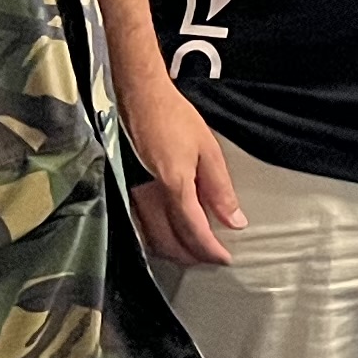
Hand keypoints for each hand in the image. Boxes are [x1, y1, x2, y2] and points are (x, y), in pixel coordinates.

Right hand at [122, 71, 244, 266]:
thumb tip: (234, 221)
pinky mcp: (122, 191)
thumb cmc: (174, 118)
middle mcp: (148, 197)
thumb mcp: (208, 151)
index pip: (194, 232)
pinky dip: (155, 239)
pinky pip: (139, 227)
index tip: (225, 259)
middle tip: (211, 259)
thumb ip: (220, 190)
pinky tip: (166, 237)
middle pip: (170, 243)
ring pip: (151, 239)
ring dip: (173, 251)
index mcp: (173, 187)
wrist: (139, 98)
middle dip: (192, 256)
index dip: (211, 250)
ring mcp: (131, 196)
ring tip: (193, 252)